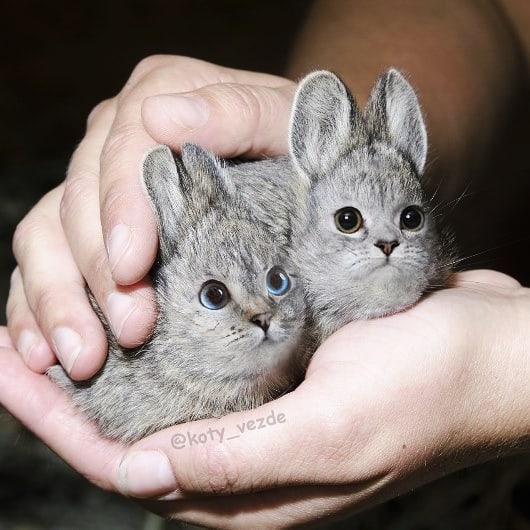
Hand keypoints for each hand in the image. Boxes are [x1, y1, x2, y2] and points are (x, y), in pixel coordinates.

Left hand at [2, 270, 528, 527]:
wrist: (491, 350)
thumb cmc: (430, 388)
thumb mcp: (337, 429)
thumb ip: (240, 462)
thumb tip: (136, 476)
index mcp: (253, 487)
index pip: (124, 464)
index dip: (56, 422)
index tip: (7, 371)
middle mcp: (249, 454)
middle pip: (128, 429)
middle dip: (63, 390)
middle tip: (10, 340)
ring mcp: (264, 409)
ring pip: (161, 392)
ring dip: (105, 359)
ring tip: (53, 320)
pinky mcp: (281, 370)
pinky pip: (203, 358)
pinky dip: (158, 334)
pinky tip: (134, 304)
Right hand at [7, 55, 294, 378]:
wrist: (300, 164)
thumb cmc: (298, 144)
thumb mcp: (286, 122)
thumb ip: (237, 112)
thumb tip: (163, 116)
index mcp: (162, 95)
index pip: (123, 151)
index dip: (121, 210)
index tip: (132, 266)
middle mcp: (118, 136)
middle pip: (79, 201)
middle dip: (98, 273)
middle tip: (130, 332)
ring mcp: (101, 182)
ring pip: (48, 235)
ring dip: (58, 301)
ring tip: (81, 357)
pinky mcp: (94, 224)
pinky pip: (45, 261)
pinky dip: (39, 307)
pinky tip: (44, 350)